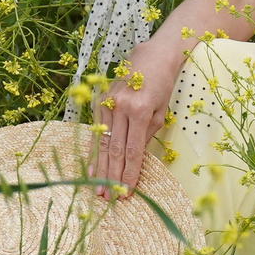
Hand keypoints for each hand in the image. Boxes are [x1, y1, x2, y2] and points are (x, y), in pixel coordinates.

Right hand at [90, 44, 171, 192]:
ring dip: (101, 170)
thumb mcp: (162, 111)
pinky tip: (91, 170)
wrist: (151, 56)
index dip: (130, 173)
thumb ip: (147, 135)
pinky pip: (96, 133)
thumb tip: (135, 160)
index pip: (133, 150)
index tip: (127, 192)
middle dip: (112, 177)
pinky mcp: (99, 102)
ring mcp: (107, 104)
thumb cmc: (162, 84)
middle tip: (108, 199)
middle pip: (115, 150)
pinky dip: (95, 153)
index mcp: (140, 110)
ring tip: (99, 191)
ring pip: (103, 144)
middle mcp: (120, 107)